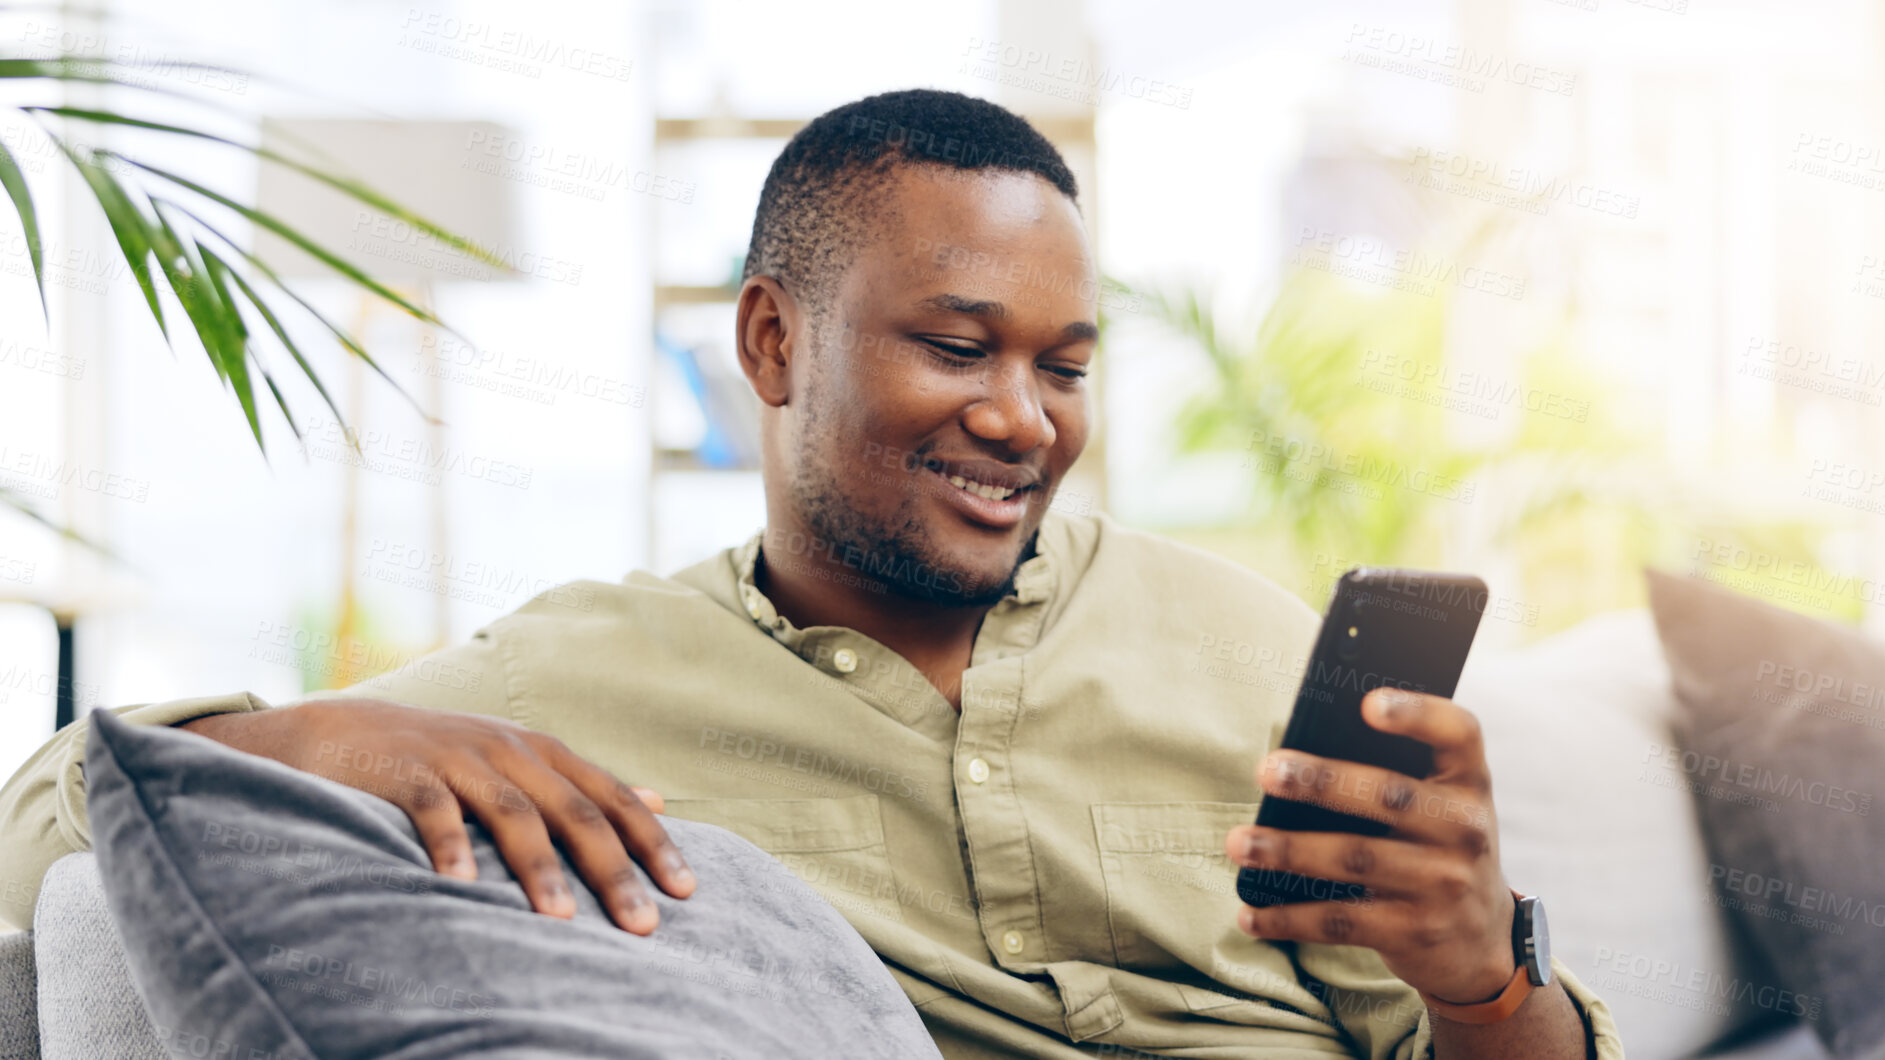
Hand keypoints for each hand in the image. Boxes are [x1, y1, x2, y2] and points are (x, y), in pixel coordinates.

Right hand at [179, 699, 693, 933]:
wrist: (341, 731)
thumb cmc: (444, 757)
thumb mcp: (523, 761)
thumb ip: (587, 784)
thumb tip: (660, 800)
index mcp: (545, 753)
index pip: (614, 800)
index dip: (652, 844)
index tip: (688, 891)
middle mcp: (510, 750)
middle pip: (575, 812)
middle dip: (612, 869)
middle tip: (642, 924)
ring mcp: (458, 757)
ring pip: (512, 813)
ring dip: (539, 868)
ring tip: (562, 918)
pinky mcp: (405, 770)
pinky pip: (433, 808)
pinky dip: (449, 844)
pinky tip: (461, 885)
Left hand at [1224, 688, 1516, 1003]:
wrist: (1480, 942)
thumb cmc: (1438, 849)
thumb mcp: (1441, 806)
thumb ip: (1395, 774)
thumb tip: (1300, 755)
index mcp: (1469, 782)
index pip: (1458, 732)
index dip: (1417, 714)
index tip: (1368, 703)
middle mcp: (1465, 829)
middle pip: (1389, 795)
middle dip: (1322, 783)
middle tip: (1267, 771)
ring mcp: (1443, 884)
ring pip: (1356, 859)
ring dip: (1289, 851)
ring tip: (1239, 842)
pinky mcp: (1415, 932)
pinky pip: (1342, 922)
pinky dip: (1290, 918)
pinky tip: (1250, 912)